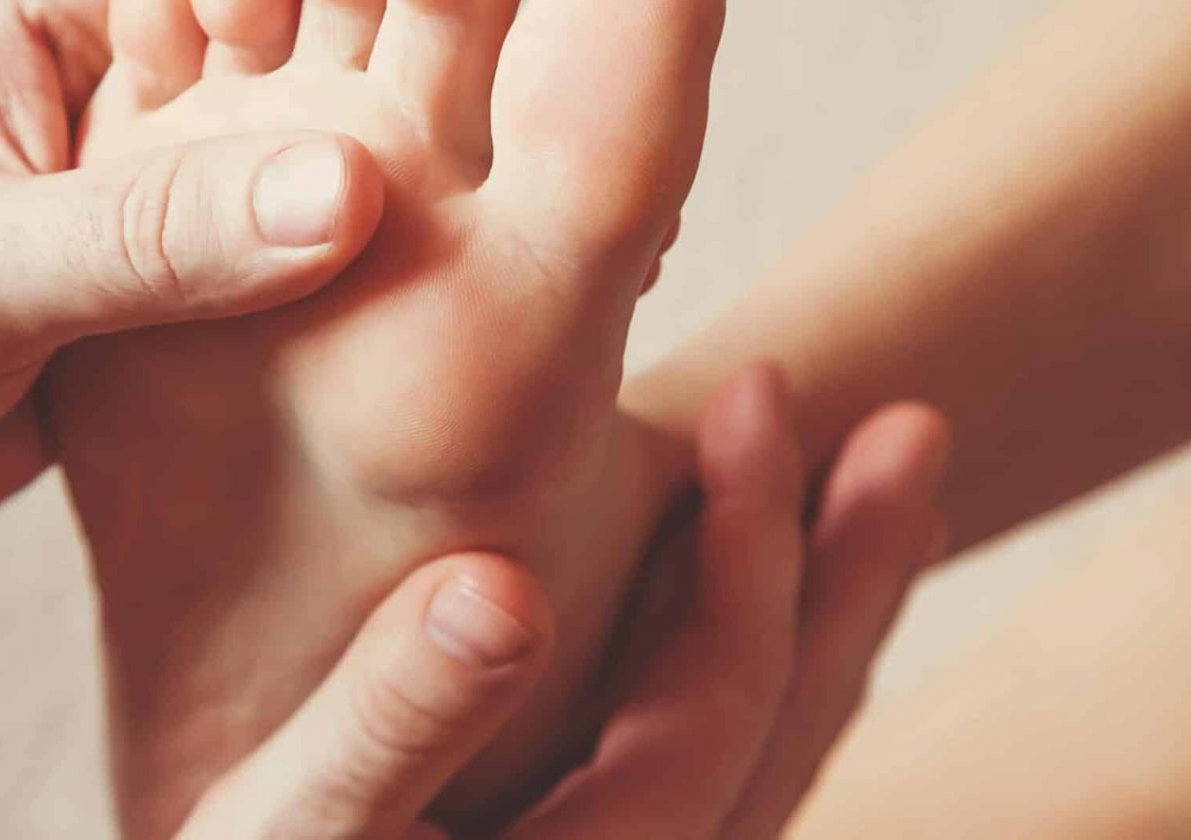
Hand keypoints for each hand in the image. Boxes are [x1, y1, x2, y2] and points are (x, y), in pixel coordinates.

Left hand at [0, 0, 383, 608]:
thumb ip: (158, 234)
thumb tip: (356, 188)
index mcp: (43, 10)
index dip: (343, 20)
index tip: (423, 101)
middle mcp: (97, 89)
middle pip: (286, 72)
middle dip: (362, 128)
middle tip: (453, 198)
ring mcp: (125, 199)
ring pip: (281, 190)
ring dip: (343, 238)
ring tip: (436, 282)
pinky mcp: (139, 301)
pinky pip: (255, 288)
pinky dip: (305, 319)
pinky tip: (363, 355)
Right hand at [176, 365, 949, 838]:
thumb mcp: (281, 829)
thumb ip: (390, 726)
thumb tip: (502, 586)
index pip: (718, 712)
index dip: (756, 553)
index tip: (759, 394)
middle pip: (784, 730)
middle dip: (848, 575)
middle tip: (910, 431)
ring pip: (759, 736)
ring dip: (822, 599)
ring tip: (877, 470)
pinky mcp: (581, 825)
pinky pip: (704, 737)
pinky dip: (747, 636)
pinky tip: (747, 553)